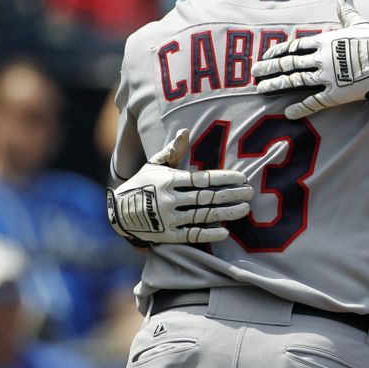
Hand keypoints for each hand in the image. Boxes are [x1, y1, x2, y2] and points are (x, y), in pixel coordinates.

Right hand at [107, 129, 252, 244]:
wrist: (117, 213)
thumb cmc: (141, 184)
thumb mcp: (154, 164)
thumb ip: (172, 150)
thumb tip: (186, 131)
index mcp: (169, 180)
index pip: (202, 179)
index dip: (223, 178)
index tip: (242, 178)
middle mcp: (170, 199)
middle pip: (206, 197)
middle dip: (231, 195)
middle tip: (251, 193)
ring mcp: (169, 219)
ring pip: (202, 216)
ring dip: (226, 213)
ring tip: (245, 209)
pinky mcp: (167, 236)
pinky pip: (191, 235)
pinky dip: (208, 234)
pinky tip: (225, 231)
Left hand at [252, 0, 368, 118]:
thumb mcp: (358, 22)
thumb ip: (346, 11)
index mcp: (325, 41)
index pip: (294, 46)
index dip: (278, 51)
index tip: (266, 55)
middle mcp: (321, 59)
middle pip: (288, 64)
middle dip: (269, 68)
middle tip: (254, 72)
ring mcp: (326, 77)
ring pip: (294, 81)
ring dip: (276, 85)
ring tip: (261, 89)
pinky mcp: (335, 95)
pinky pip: (313, 102)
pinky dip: (300, 108)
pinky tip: (287, 112)